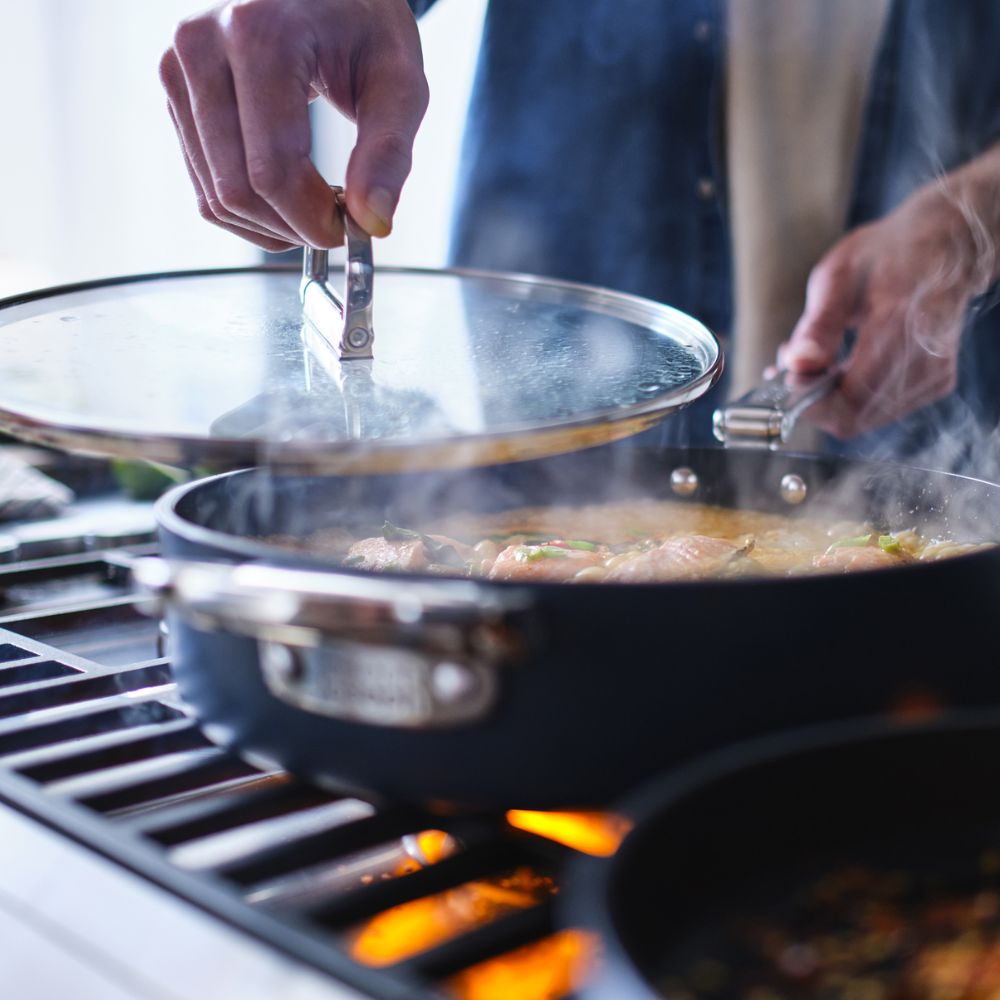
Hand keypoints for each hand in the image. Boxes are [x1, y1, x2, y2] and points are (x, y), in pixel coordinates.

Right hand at [159, 0, 427, 250]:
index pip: (272, 167)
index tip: (350, 231)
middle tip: (338, 225)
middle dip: (293, 226)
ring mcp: (178, 69)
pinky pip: (204, 189)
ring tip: (317, 208)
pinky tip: (287, 202)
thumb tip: (372, 222)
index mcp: (259, 33)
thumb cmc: (364, 28)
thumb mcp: (399, 82)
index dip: (312, 218)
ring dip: (271, 227)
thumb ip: (388, 153)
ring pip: (215, 198)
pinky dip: (248, 215)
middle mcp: (203, 46)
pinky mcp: (175, 94)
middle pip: (237, 189)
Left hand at [778, 157, 999, 438]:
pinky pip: (880, 410)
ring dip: (830, 400)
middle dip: (812, 400)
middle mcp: (924, 357)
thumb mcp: (837, 275)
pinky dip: (853, 397)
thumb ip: (817, 325)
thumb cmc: (886, 255)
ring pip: (864, 418)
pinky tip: (843, 367)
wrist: (942, 247)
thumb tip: (797, 364)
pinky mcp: (937, 383)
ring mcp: (935, 374)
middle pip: (853, 417)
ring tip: (817, 363)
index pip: (848, 398)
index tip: (782, 379)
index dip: (807, 401)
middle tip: (791, 370)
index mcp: (899, 325)